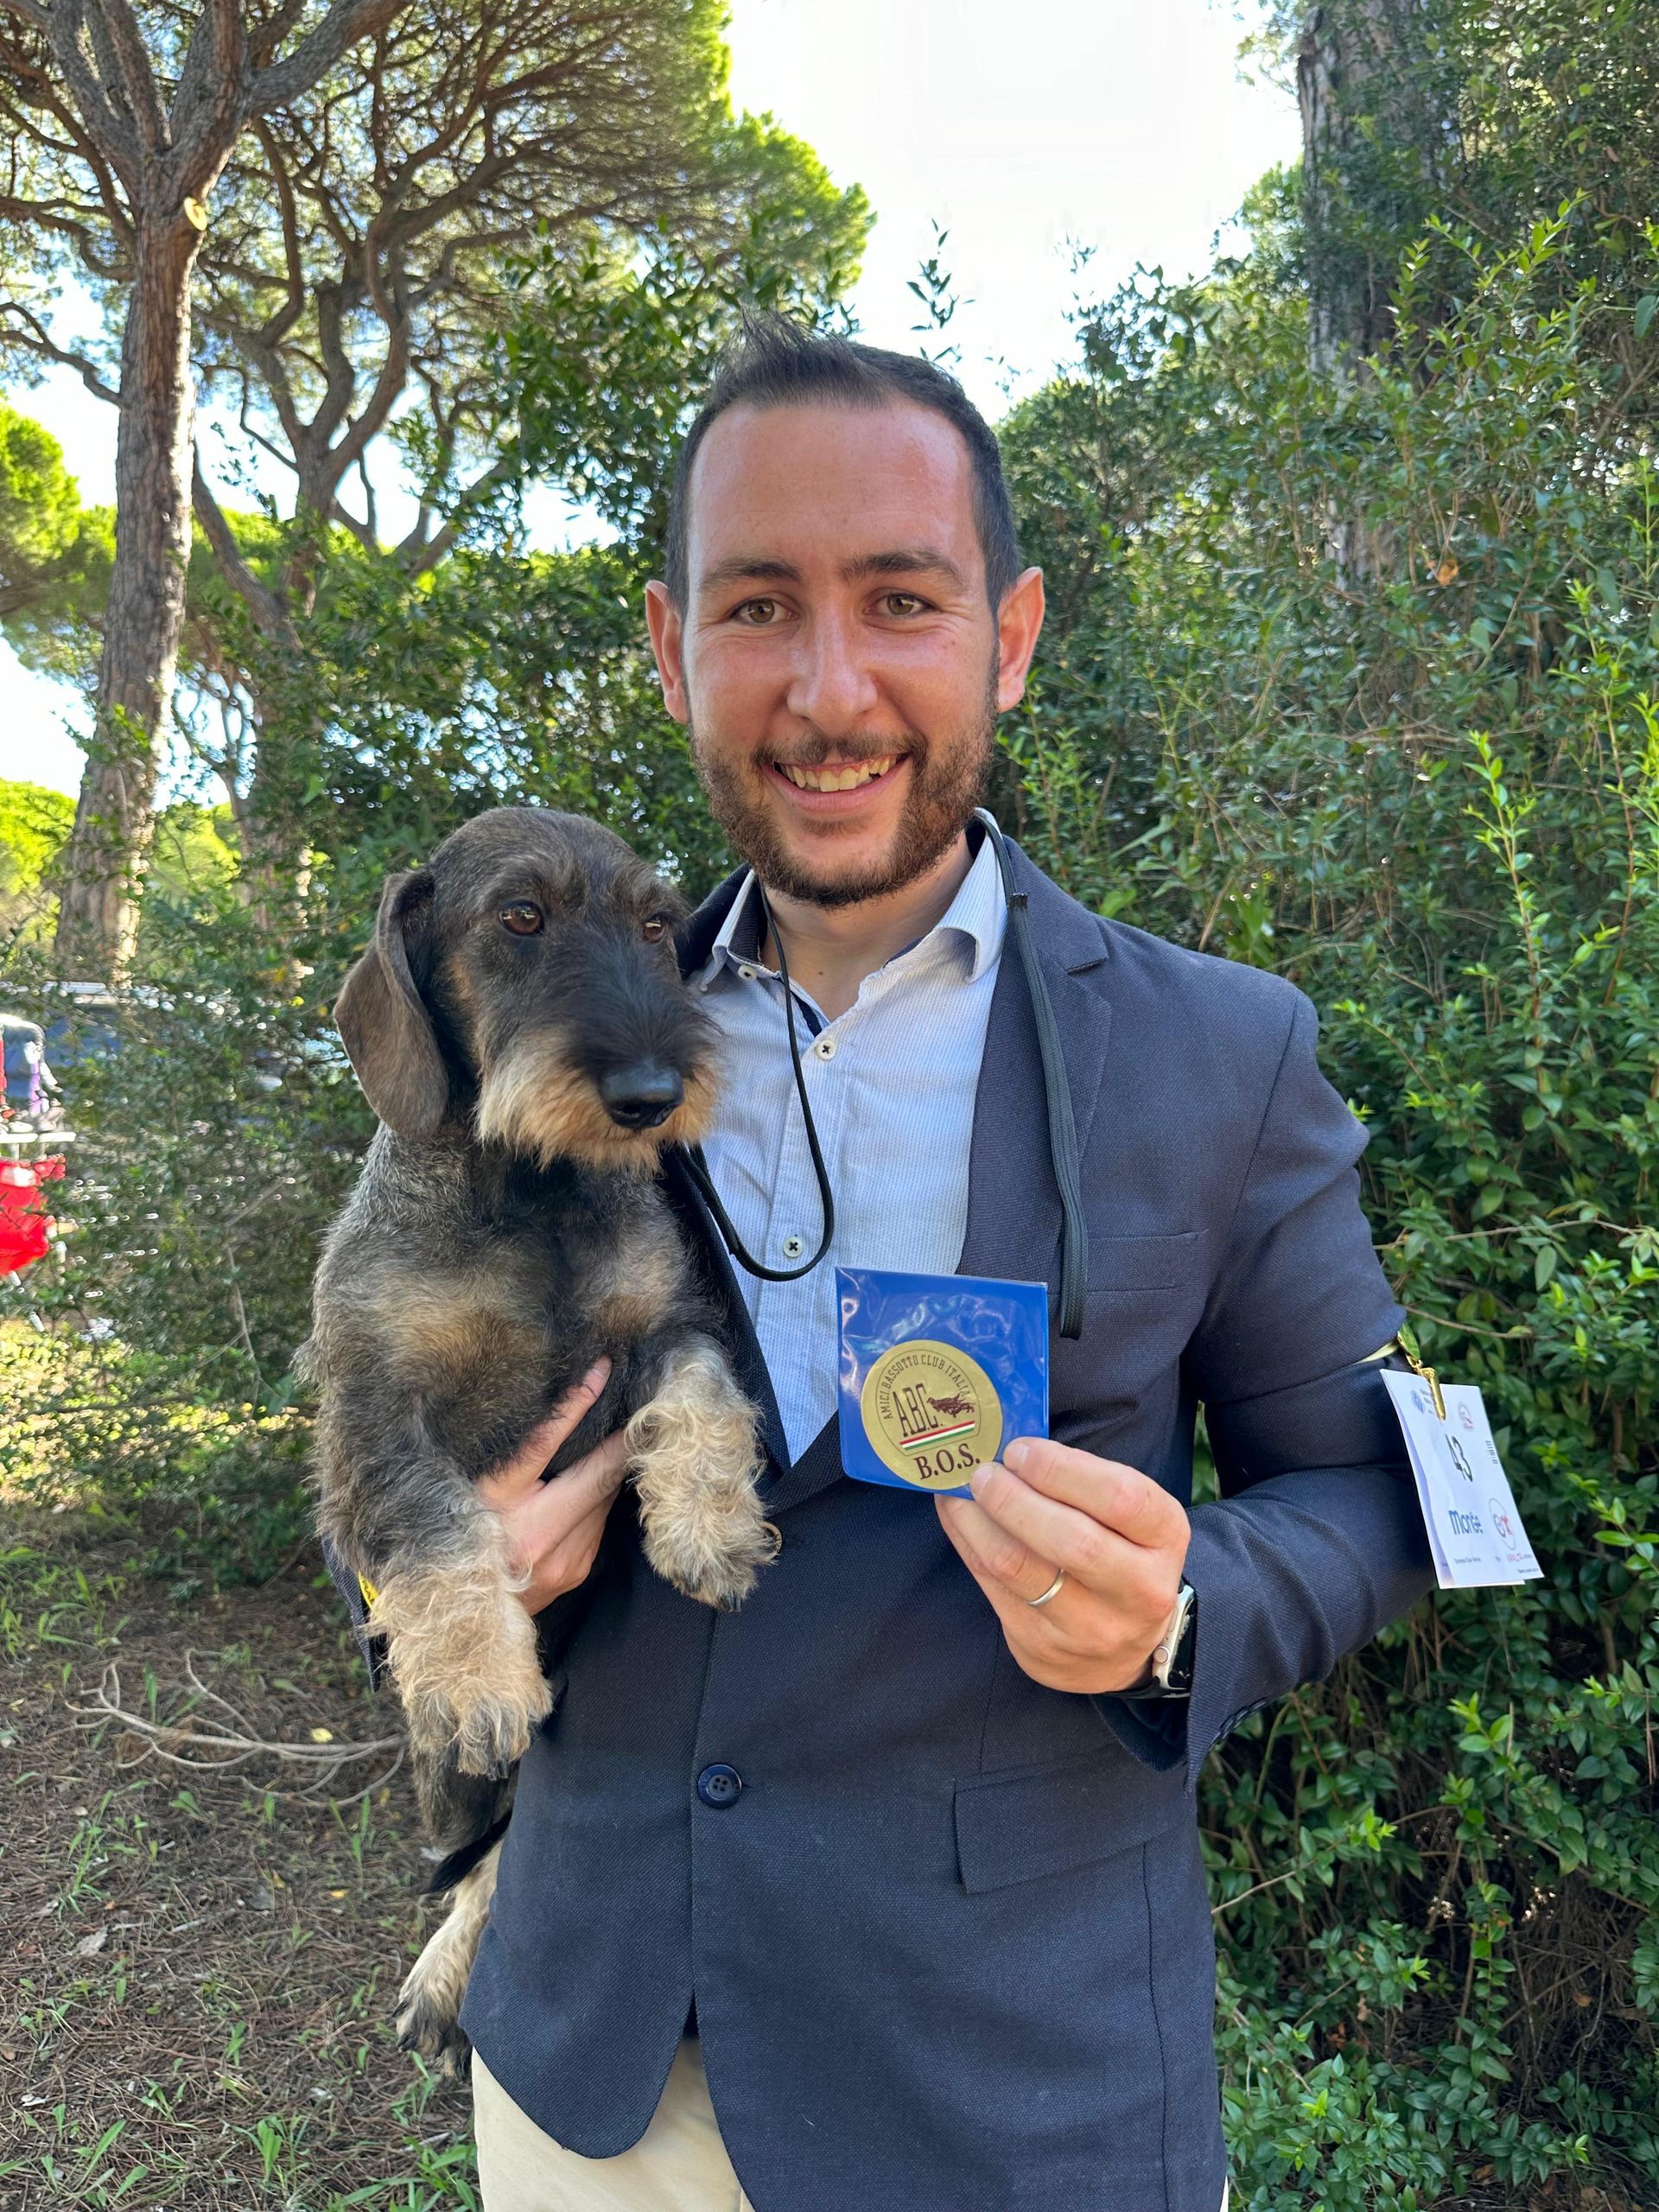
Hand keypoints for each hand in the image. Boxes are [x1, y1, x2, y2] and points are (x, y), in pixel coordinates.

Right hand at [475, 1358, 629, 1616]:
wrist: (459, 1608)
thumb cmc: (460, 1533)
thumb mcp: (475, 1484)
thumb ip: (509, 1449)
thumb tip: (546, 1402)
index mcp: (503, 1509)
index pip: (549, 1443)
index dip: (580, 1404)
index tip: (602, 1371)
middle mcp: (543, 1540)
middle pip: (598, 1474)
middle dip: (614, 1440)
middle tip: (623, 1403)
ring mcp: (568, 1561)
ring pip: (605, 1498)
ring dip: (604, 1473)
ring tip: (604, 1441)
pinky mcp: (579, 1571)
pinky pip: (599, 1523)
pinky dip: (596, 1501)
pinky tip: (582, 1490)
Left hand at [936, 1438, 1189, 1695]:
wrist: (1124, 1649)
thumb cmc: (1121, 1555)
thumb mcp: (1130, 1516)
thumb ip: (1084, 1481)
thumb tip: (1011, 1447)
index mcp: (1164, 1539)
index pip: (1121, 1498)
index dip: (1061, 1469)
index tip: (1021, 1451)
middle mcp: (1137, 1589)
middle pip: (1071, 1539)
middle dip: (1014, 1497)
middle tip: (984, 1472)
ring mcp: (1089, 1627)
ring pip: (1020, 1567)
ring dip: (979, 1520)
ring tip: (963, 1491)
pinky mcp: (1041, 1646)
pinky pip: (992, 1587)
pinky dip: (967, 1543)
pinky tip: (958, 1516)